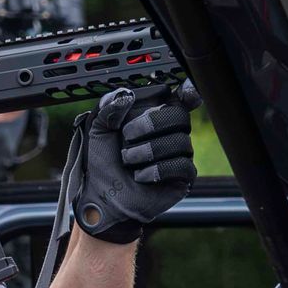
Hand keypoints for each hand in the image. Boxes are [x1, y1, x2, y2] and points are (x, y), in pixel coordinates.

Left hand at [73, 79, 200, 242]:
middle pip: (179, 116)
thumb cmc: (102, 163)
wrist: (102, 196)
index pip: (180, 100)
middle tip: (128, 137)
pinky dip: (158, 169)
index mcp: (155, 118)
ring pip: (180, 141)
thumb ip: (109, 108)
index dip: (188, 93)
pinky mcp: (182, 178)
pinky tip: (141, 176)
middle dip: (152, 123)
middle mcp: (171, 134)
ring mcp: (179, 155)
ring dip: (148, 151)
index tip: (187, 91)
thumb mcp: (98, 130)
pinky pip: (182, 165)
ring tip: (129, 161)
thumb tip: (126, 95)